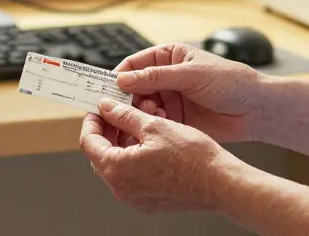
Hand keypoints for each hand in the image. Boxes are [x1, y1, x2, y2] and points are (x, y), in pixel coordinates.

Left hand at [81, 99, 240, 214]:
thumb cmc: (192, 158)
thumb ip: (124, 115)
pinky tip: (151, 142)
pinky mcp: (148, 201)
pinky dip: (135, 158)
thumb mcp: (154, 125)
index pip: (89, 142)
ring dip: (124, 142)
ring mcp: (134, 198)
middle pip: (101, 154)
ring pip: (118, 165)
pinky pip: (133, 177)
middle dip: (109, 130)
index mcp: (116, 169)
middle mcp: (121, 188)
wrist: (219, 183)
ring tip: (142, 122)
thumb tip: (107, 108)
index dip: (92, 121)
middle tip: (120, 112)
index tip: (98, 109)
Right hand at [114, 43, 265, 142]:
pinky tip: (155, 126)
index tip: (105, 89)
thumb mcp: (191, 74)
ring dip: (139, 112)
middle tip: (119, 109)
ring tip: (148, 115)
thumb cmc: (231, 81)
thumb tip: (124, 79)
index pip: (133, 64)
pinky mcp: (175, 120)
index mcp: (167, 57)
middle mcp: (165, 78)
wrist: (256, 109)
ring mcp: (169, 99)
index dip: (118, 76)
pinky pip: (153, 122)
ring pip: (140, 106)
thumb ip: (156, 77)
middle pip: (132, 87)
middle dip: (125, 98)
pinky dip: (149, 125)